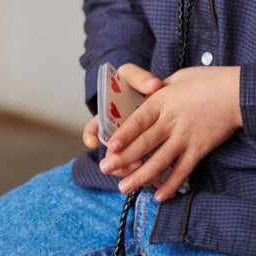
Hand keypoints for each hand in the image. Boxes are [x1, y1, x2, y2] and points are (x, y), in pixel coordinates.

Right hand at [83, 63, 161, 179]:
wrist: (166, 96)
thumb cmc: (142, 85)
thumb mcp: (135, 77)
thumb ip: (140, 79)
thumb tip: (153, 86)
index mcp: (109, 117)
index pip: (93, 128)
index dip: (90, 136)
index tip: (93, 142)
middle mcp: (117, 136)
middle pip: (110, 155)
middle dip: (115, 162)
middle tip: (123, 164)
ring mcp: (131, 148)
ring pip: (125, 166)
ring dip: (132, 171)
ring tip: (143, 170)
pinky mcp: (147, 155)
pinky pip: (145, 170)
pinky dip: (151, 175)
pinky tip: (160, 179)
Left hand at [98, 65, 241, 200]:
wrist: (237, 92)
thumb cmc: (207, 80)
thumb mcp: (178, 78)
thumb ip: (160, 90)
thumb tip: (148, 93)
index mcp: (162, 101)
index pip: (137, 120)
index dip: (123, 135)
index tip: (109, 146)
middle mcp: (171, 121)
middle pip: (143, 144)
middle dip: (122, 159)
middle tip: (105, 170)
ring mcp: (185, 137)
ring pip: (159, 161)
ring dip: (140, 177)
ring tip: (124, 188)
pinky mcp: (199, 149)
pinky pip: (182, 170)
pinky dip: (170, 184)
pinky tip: (159, 195)